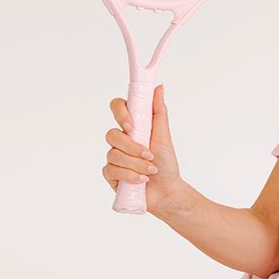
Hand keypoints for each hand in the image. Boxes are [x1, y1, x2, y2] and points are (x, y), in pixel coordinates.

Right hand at [102, 84, 184, 216]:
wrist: (167, 191)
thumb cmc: (166, 163)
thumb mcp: (164, 136)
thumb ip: (158, 111)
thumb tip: (158, 87)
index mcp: (132, 126)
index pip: (117, 107)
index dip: (120, 114)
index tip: (132, 126)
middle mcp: (120, 140)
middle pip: (111, 134)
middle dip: (132, 147)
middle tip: (150, 155)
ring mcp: (114, 157)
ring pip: (113, 154)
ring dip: (136, 164)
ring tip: (150, 170)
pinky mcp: (111, 174)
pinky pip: (111, 170)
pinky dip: (130, 175)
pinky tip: (141, 180)